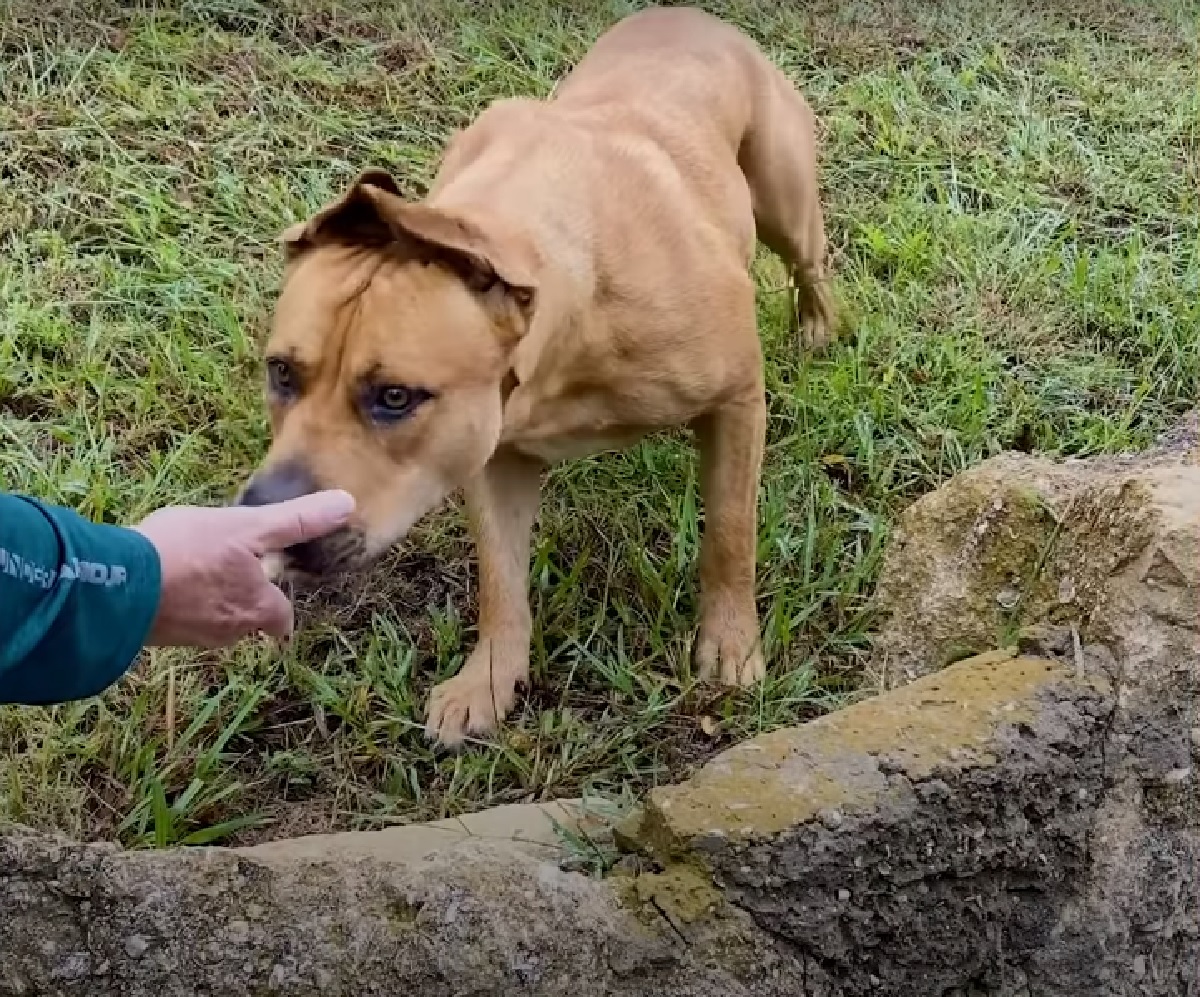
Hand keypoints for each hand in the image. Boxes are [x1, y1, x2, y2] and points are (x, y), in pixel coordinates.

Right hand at [133, 490, 354, 647]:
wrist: (117, 583)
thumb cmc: (189, 553)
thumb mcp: (249, 527)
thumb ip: (297, 520)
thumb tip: (347, 505)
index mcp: (257, 609)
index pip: (282, 619)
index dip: (280, 606)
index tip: (277, 598)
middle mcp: (229, 632)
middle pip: (247, 620)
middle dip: (245, 601)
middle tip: (235, 575)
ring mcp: (190, 637)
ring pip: (212, 622)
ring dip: (210, 602)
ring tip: (199, 573)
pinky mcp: (156, 636)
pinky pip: (178, 621)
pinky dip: (179, 604)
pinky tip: (165, 582)